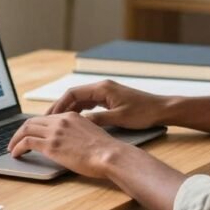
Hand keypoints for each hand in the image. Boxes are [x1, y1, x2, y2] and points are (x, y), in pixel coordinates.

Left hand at [7, 112, 132, 178]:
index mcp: (71, 116)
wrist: (110, 155)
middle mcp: (61, 120)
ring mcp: (55, 132)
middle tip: (15, 140)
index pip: (46, 117)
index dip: (34, 126)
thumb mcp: (91, 133)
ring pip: (26, 129)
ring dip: (15, 139)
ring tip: (12, 148)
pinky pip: (26, 142)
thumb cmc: (105, 150)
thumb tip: (70, 141)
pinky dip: (17, 147)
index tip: (29, 134)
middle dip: (21, 131)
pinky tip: (16, 154)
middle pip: (32, 121)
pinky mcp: (51, 145)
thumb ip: (77, 133)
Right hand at [47, 80, 167, 129]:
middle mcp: (102, 87)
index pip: (73, 93)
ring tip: (57, 122)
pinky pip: (89, 103)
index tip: (49, 116)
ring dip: (68, 109)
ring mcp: (106, 92)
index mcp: (102, 88)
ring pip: (81, 99)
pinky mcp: (110, 99)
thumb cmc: (143, 113)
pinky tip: (74, 121)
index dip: (59, 105)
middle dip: (60, 107)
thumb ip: (98, 119)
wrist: (162, 109)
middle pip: (74, 95)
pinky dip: (79, 111)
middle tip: (47, 120)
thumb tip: (78, 122)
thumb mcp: (119, 118)